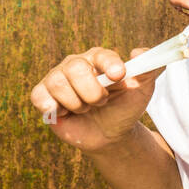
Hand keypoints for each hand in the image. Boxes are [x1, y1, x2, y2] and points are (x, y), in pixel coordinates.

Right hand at [30, 46, 158, 152]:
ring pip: (58, 83)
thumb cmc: (124, 108)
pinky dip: (50, 105)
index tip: (119, 76)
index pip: (101, 55)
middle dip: (92, 92)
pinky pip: (39, 96)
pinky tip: (62, 112)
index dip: (109, 64)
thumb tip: (140, 53)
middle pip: (75, 68)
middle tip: (101, 102)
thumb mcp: (142, 91)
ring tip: (85, 109)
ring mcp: (57, 79)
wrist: (109, 135)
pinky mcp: (44, 96)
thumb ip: (149, 70)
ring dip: (77, 103)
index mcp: (99, 59)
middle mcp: (75, 64)